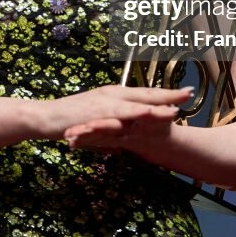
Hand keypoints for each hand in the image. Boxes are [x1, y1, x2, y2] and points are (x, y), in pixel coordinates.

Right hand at [63, 86, 193, 155]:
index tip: (185, 93)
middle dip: (168, 95)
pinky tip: (146, 115)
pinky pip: (119, 113)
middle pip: (146, 94)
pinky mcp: (96, 111)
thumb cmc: (71, 120)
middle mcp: (112, 94)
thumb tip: (122, 143)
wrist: (46, 117)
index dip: (165, 94)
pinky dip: (134, 113)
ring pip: (136, 103)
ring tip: (176, 109)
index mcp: (114, 95)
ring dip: (156, 105)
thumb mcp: (96, 123)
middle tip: (189, 93)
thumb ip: (112, 130)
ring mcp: (104, 102)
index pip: (145, 94)